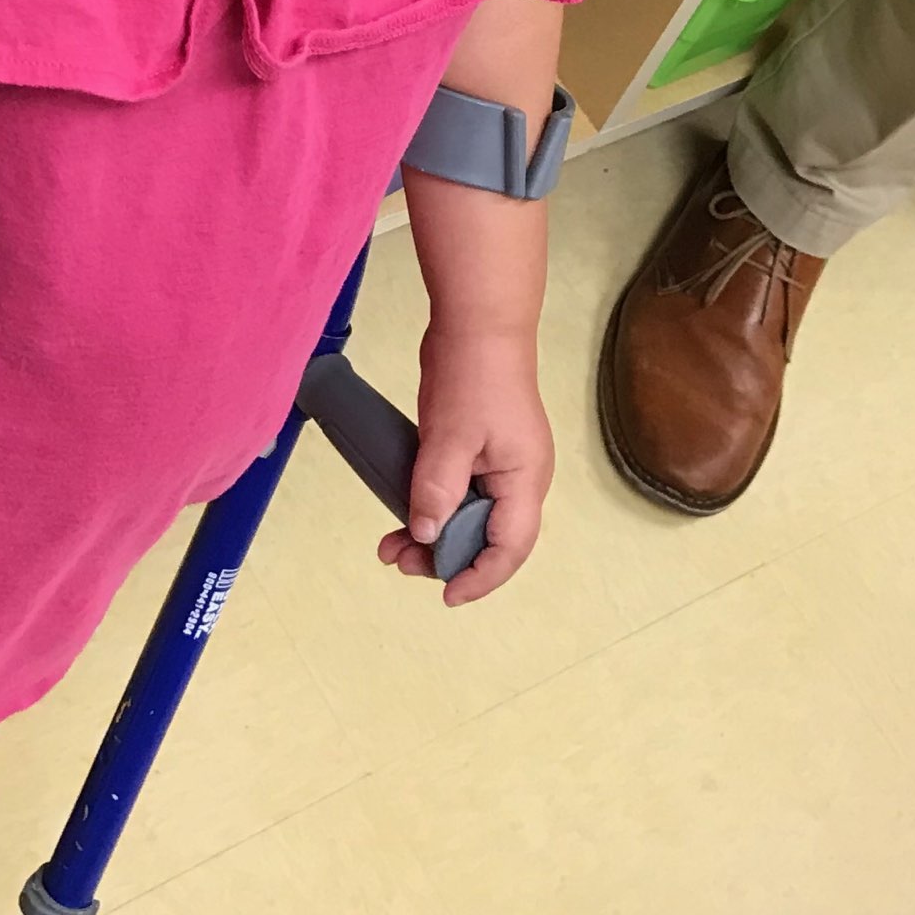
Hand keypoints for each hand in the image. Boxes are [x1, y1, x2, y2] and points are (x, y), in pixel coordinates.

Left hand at [376, 322, 554, 607]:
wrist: (477, 321)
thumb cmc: (472, 376)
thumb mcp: (451, 437)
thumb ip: (438, 489)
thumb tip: (424, 535)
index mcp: (525, 482)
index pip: (509, 549)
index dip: (478, 578)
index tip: (444, 594)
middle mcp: (518, 479)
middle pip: (488, 539)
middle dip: (445, 558)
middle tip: (398, 561)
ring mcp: (499, 463)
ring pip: (469, 517)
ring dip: (433, 534)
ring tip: (390, 546)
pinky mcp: (478, 448)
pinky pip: (459, 493)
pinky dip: (433, 506)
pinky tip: (403, 510)